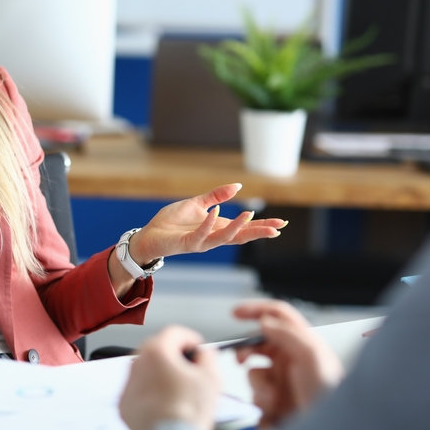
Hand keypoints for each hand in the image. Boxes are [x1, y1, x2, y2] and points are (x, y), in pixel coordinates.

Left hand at [119, 326, 221, 429]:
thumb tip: (203, 354)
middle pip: (157, 348)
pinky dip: (150, 391)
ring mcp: (128, 384)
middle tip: (190, 366)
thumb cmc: (190, 411)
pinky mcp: (124, 404)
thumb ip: (208, 357)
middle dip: (174, 354)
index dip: (190, 338)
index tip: (197, 347)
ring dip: (161, 372)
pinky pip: (138, 389)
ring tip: (178, 387)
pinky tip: (165, 402)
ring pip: (146, 369)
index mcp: (156, 351)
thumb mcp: (211, 378)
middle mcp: (137, 363)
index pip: (174, 332)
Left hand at [129, 184, 285, 265]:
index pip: (243, 228)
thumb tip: (238, 186)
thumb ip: (216, 196)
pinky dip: (209, 224)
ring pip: (223, 238)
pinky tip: (216, 212)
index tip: (280, 223)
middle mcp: (212, 237)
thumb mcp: (197, 204)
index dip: (261, 225)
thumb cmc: (172, 222)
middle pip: (240, 236)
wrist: (149, 234)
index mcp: (217, 227)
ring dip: (237, 228)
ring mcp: (201, 242)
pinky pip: (200, 234)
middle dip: (258, 232)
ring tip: (250, 215)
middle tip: (277, 228)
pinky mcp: (187, 243)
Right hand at [233, 300, 343, 429]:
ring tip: (272, 398)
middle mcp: (290, 358)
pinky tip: (274, 410)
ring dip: (259, 386)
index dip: (256, 310)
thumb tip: (265, 321)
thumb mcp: (313, 358)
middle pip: (258, 344)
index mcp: (301, 342)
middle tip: (242, 358)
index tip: (236, 313)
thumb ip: (289, 335)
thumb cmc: (330, 396)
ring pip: (254, 373)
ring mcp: (282, 379)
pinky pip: (256, 396)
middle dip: (247, 352)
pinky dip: (261, 403)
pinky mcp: (276, 400)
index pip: (276, 315)